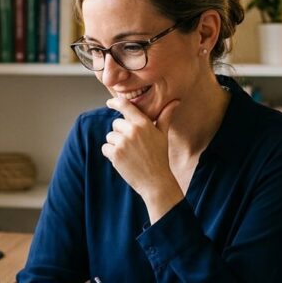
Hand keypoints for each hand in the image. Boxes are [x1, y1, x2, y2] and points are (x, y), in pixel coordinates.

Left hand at [103, 97, 182, 218]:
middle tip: (133, 146)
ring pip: (110, 136)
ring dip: (116, 144)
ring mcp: (123, 142)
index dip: (115, 102)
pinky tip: (124, 160)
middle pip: (116, 124)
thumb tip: (176, 101)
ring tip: (130, 154)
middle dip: (121, 133)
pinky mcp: (115, 154)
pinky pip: (106, 148)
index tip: (110, 102)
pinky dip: (111, 154)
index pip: (125, 106)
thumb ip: (165, 116)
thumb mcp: (163, 135)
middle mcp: (132, 130)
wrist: (156, 181)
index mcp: (144, 123)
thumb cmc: (159, 157)